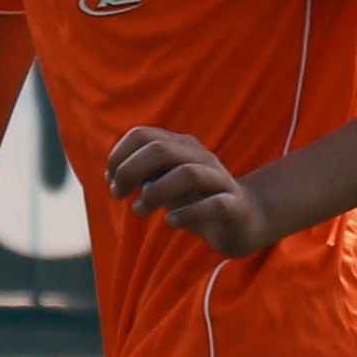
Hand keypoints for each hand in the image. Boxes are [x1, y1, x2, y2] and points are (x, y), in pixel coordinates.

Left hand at [103, 122, 281, 260]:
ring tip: (139, 210)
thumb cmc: (196, 200)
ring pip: (188, 174)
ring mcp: (220, 180)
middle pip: (161, 150)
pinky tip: (170, 221)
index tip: (110, 180)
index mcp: (181, 147)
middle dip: (130, 172)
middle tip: (118, 195)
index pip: (143, 135)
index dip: (119, 155)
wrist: (245, 219)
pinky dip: (187, 214)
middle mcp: (201, 157)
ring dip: (156, 192)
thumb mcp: (165, 184)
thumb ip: (141, 177)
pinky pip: (214, 204)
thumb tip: (112, 177)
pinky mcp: (234, 206)